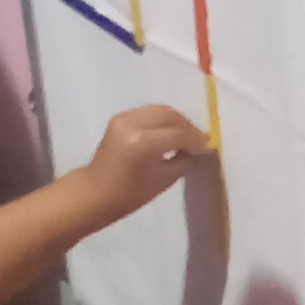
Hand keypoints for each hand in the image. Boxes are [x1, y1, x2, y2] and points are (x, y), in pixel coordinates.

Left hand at [81, 106, 210, 226]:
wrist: (96, 192)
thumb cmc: (130, 194)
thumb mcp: (164, 179)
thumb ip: (183, 159)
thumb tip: (197, 147)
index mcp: (142, 142)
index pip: (178, 134)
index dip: (196, 140)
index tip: (208, 147)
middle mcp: (133, 124)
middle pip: (170, 116)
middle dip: (188, 127)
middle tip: (200, 140)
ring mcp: (124, 118)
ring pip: (160, 110)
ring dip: (177, 121)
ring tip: (187, 136)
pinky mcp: (121, 117)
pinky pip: (149, 112)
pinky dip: (163, 119)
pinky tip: (170, 132)